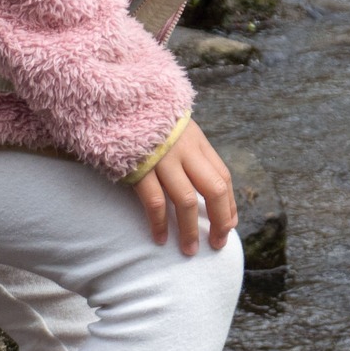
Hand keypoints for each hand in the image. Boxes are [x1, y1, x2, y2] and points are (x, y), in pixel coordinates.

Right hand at [131, 122, 236, 254]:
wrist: (119, 99)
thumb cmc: (148, 121)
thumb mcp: (177, 130)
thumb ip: (190, 153)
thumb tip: (202, 184)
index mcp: (198, 142)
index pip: (223, 177)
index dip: (229, 204)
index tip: (230, 226)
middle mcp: (186, 151)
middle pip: (214, 190)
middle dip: (220, 220)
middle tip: (218, 244)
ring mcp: (164, 159)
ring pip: (187, 201)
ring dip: (190, 230)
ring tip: (190, 251)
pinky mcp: (139, 168)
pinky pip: (154, 201)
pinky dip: (159, 223)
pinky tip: (160, 239)